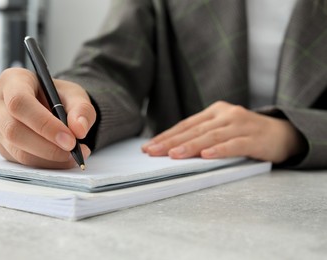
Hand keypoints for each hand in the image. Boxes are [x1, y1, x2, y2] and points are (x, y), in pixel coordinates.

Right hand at [0, 68, 95, 168]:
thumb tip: (79, 129)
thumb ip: (82, 109)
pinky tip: (63, 158)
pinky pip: (21, 161)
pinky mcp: (2, 146)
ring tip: (74, 155)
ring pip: (16, 150)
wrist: (51, 106)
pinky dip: (46, 164)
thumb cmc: (59, 96)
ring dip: (48, 158)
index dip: (44, 124)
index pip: (19, 102)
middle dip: (47, 146)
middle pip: (13, 130)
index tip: (70, 138)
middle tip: (73, 149)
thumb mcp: (75, 95)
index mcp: (13, 80)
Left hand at [142, 101, 305, 163]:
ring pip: (211, 136)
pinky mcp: (254, 138)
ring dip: (191, 146)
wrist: (283, 133)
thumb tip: (172, 149)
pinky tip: (206, 155)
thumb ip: (202, 135)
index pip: (186, 124)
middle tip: (152, 152)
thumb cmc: (245, 133)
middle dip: (171, 142)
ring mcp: (241, 125)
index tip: (149, 146)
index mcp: (215, 111)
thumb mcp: (223, 129)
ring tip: (173, 155)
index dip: (167, 136)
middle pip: (194, 130)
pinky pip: (234, 144)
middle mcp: (226, 114)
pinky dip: (220, 150)